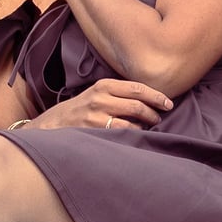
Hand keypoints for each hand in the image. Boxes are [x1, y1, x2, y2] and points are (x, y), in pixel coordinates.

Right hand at [28, 78, 173, 130]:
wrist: (54, 123)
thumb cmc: (81, 109)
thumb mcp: (96, 94)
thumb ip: (118, 94)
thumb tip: (149, 100)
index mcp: (103, 85)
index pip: (137, 88)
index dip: (156, 96)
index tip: (168, 103)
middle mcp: (100, 98)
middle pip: (138, 105)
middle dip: (154, 112)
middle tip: (160, 118)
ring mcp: (97, 116)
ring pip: (133, 121)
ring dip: (146, 126)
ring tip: (149, 128)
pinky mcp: (95, 131)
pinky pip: (123, 134)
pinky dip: (133, 135)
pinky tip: (135, 136)